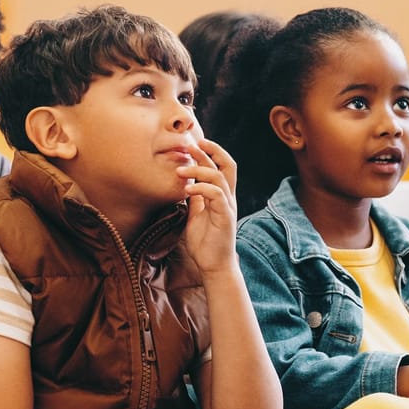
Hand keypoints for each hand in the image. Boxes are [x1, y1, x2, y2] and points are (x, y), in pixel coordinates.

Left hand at [179, 138, 238, 276]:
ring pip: (220, 178)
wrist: (213, 265)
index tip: (195, 143)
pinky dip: (201, 188)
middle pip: (229, 165)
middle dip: (212, 151)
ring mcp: (228, 206)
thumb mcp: (196, 215)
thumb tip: (187, 184)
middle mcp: (228, 198)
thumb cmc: (205, 242)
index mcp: (221, 196)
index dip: (211, 152)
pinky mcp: (225, 217)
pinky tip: (187, 189)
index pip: (222, 167)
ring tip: (180, 170)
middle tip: (194, 143)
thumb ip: (195, 199)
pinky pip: (216, 195)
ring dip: (199, 169)